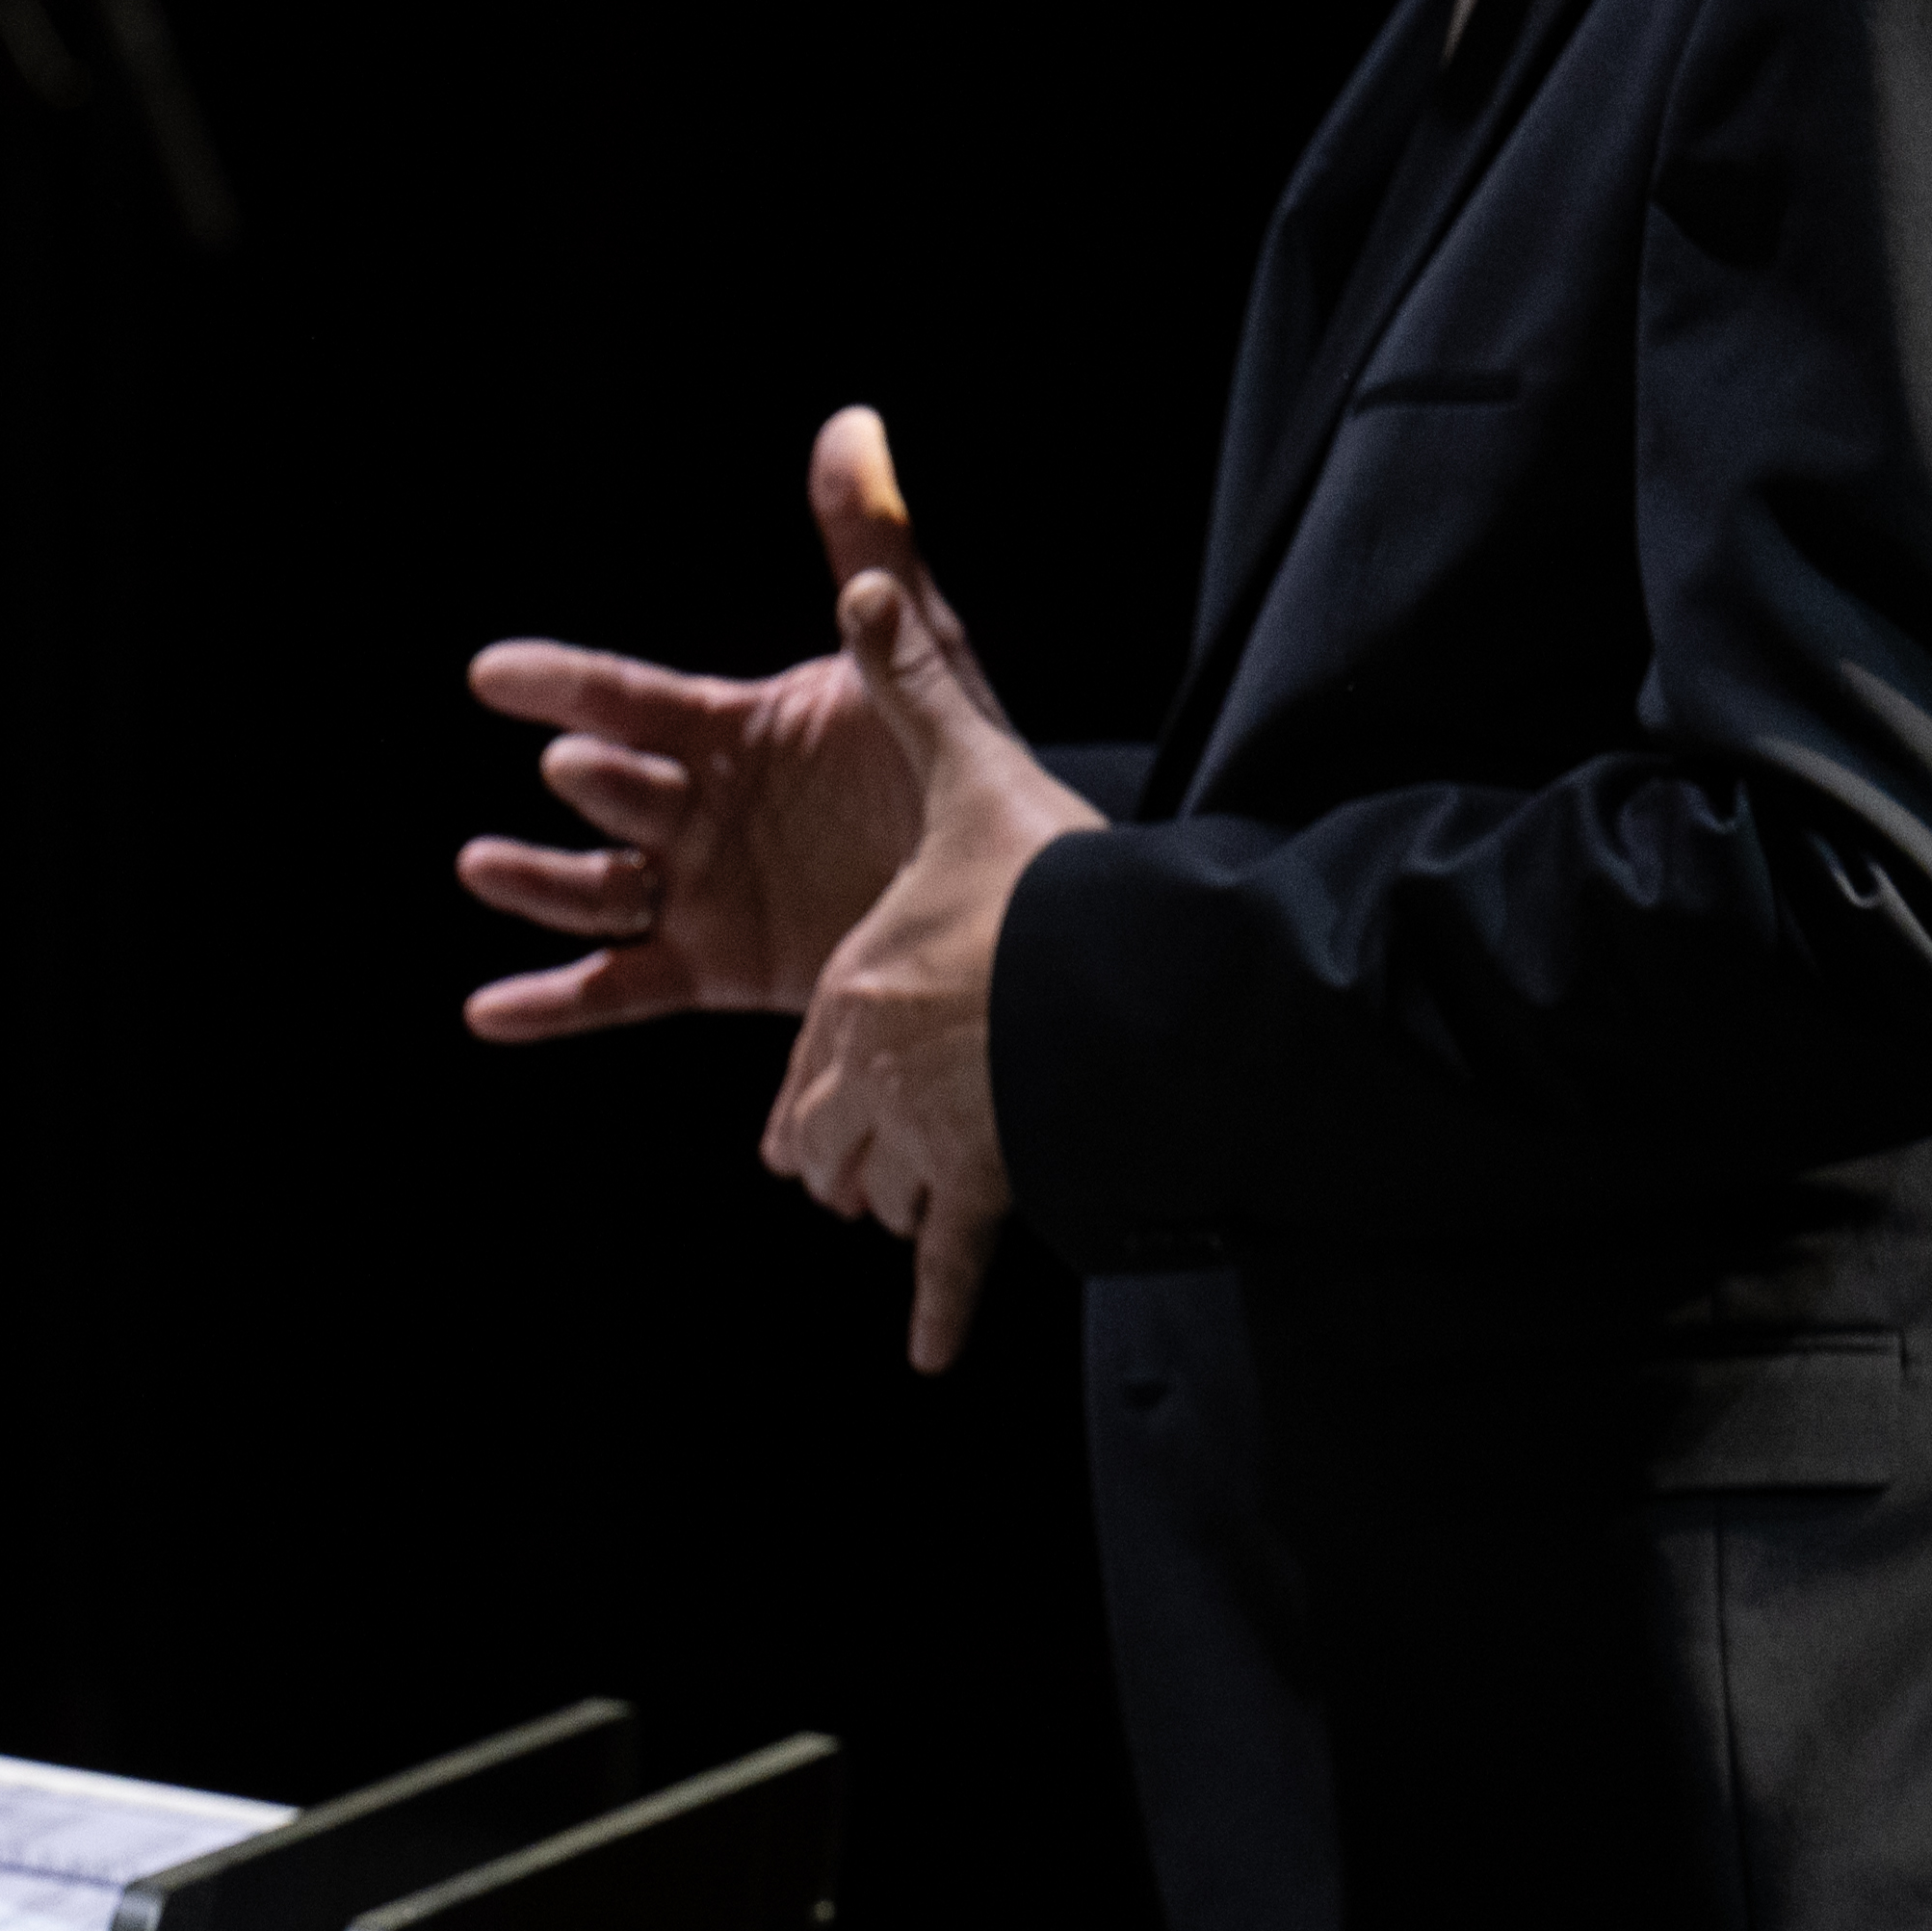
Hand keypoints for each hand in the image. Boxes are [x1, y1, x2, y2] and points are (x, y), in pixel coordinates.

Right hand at [457, 406, 945, 1034]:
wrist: (1003, 890)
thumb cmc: (951, 758)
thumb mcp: (920, 647)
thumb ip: (872, 548)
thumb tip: (850, 426)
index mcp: (730, 734)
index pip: (629, 700)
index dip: (563, 684)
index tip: (495, 673)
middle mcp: (698, 810)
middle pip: (615, 791)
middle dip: (592, 777)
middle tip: (578, 766)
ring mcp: (698, 891)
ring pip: (593, 888)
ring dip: (536, 880)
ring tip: (484, 864)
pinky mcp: (714, 966)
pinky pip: (619, 988)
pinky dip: (551, 1004)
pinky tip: (489, 1012)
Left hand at [765, 528, 1105, 1370]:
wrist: (1125, 975)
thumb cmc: (1044, 876)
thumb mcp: (970, 771)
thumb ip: (914, 682)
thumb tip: (858, 574)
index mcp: (852, 990)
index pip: (806, 1070)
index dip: (822, 1090)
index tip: (834, 1102)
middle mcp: (868, 1074)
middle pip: (825, 1143)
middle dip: (848, 1151)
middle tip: (876, 1155)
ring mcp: (923, 1138)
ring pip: (877, 1194)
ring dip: (899, 1200)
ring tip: (939, 1199)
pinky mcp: (985, 1189)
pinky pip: (950, 1267)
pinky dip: (937, 1311)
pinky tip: (923, 1357)